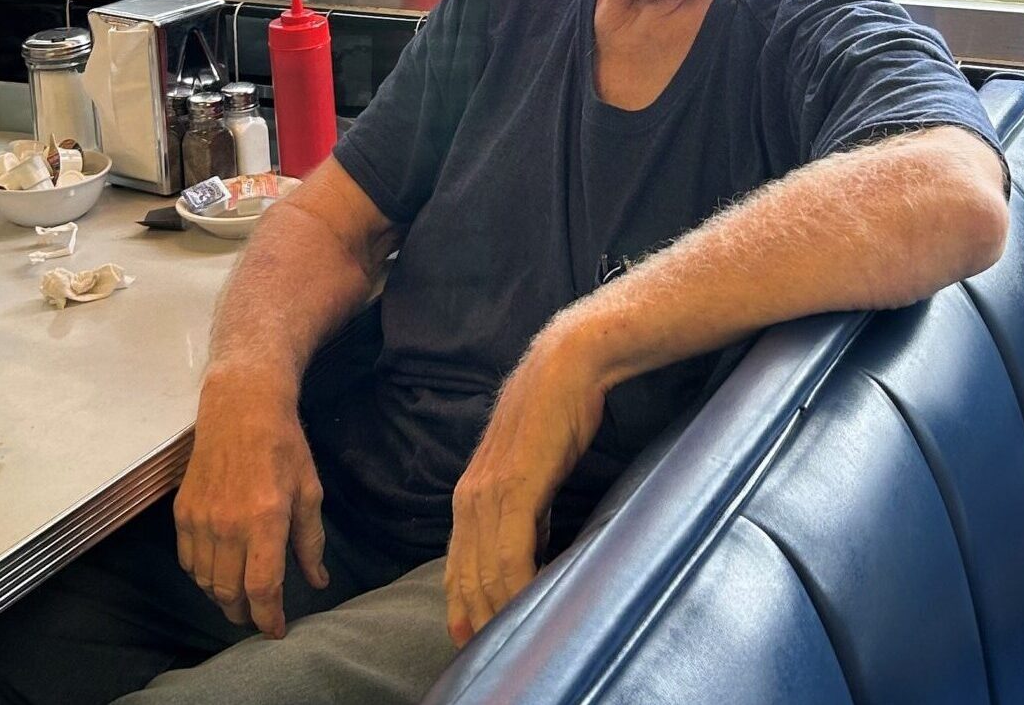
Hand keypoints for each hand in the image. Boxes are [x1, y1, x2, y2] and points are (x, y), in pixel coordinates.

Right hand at [173, 373, 328, 636]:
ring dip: (221, 597)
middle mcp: (228, 525)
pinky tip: (217, 570)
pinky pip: (188, 560)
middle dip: (244, 614)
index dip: (269, 619)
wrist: (241, 407)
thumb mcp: (309, 491)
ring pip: (205, 581)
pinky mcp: (182, 511)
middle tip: (257, 616)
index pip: (262, 589)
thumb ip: (311, 542)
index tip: (277, 631)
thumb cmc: (284, 446)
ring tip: (238, 596)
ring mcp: (200, 519)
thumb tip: (317, 582)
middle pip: (229, 593)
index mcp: (265, 520)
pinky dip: (201, 575)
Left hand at [444, 332, 605, 647]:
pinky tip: (528, 607)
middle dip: (476, 620)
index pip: (458, 565)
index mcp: (470, 494)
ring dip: (498, 612)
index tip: (469, 640)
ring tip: (511, 644)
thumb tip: (533, 547)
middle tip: (486, 656)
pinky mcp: (514, 488)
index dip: (462, 606)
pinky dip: (517, 587)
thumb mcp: (534, 472)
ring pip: (485, 572)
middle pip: (467, 577)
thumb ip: (527, 510)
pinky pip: (509, 553)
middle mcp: (470, 497)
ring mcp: (489, 493)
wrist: (566, 366)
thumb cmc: (556, 415)